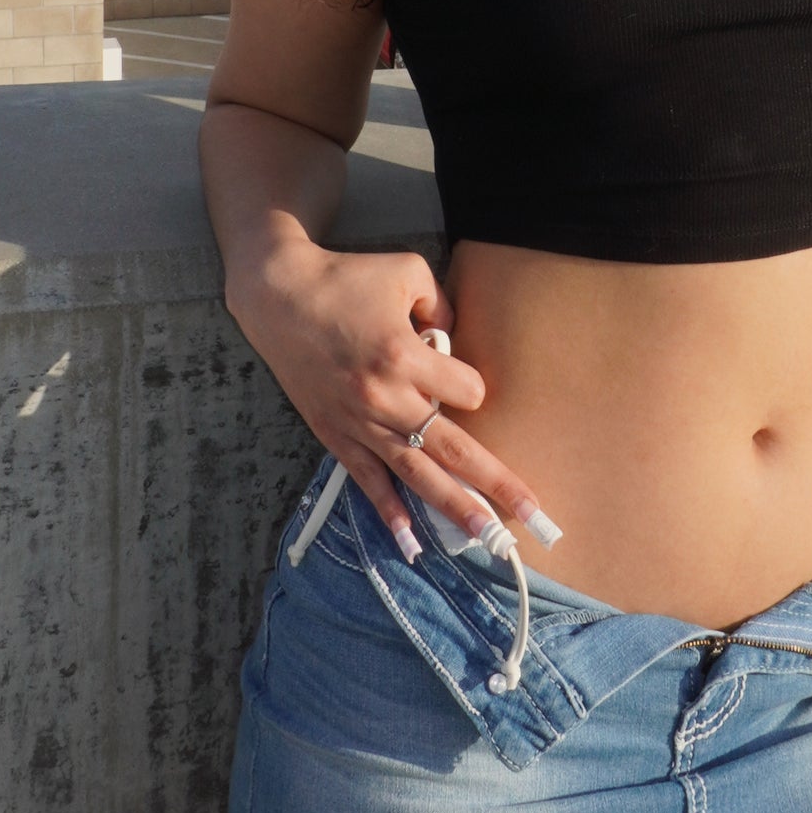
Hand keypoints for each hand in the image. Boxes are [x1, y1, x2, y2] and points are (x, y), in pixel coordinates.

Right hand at [226, 236, 554, 559]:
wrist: (278, 297)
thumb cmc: (346, 279)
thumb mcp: (406, 272)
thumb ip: (442, 305)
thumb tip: (454, 338)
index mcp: (403, 355)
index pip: (466, 390)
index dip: (472, 385)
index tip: (462, 377)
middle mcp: (384, 397)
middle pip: (453, 448)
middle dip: (496, 482)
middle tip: (532, 515)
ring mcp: (359, 422)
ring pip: (416, 473)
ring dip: (453, 506)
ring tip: (486, 537)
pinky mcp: (335, 434)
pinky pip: (368, 480)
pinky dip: (389, 511)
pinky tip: (410, 541)